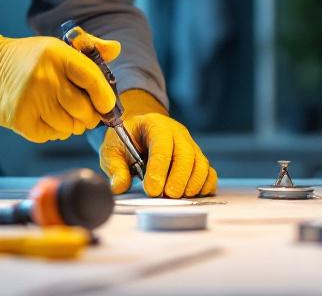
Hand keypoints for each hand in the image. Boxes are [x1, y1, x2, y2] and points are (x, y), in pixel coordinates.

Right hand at [0, 28, 119, 142]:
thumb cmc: (31, 58)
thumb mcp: (59, 46)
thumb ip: (90, 48)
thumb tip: (116, 49)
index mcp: (56, 55)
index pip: (92, 79)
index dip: (105, 96)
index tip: (107, 104)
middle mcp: (43, 77)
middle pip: (83, 110)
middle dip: (90, 115)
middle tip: (87, 112)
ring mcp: (29, 100)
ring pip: (69, 126)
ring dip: (73, 124)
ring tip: (65, 112)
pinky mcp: (19, 120)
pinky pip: (52, 135)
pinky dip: (55, 130)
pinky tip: (48, 117)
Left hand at [100, 90, 216, 197]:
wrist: (139, 133)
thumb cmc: (126, 141)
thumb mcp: (113, 150)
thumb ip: (115, 168)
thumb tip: (120, 186)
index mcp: (154, 125)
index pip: (162, 144)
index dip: (159, 167)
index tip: (152, 189)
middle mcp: (176, 133)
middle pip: (186, 154)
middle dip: (178, 178)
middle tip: (167, 196)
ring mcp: (190, 145)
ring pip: (200, 163)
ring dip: (191, 184)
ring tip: (177, 197)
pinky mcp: (197, 159)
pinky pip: (208, 172)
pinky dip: (204, 185)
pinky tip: (191, 194)